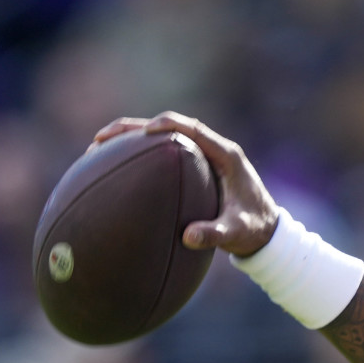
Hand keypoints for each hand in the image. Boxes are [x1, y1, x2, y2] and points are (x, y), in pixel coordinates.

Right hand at [92, 112, 278, 256]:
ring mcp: (204, 158)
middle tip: (102, 138)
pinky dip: (140, 157)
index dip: (169, 125)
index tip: (145, 131)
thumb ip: (215, 235)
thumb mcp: (237, 234)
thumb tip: (188, 237)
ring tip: (97, 148)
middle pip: (171, 128)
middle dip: (135, 128)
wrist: (266, 232)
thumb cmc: (253, 230)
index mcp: (227, 156)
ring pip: (164, 140)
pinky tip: (114, 169)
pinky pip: (164, 156)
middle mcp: (214, 151)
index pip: (194, 130)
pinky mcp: (196, 168)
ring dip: (132, 140)